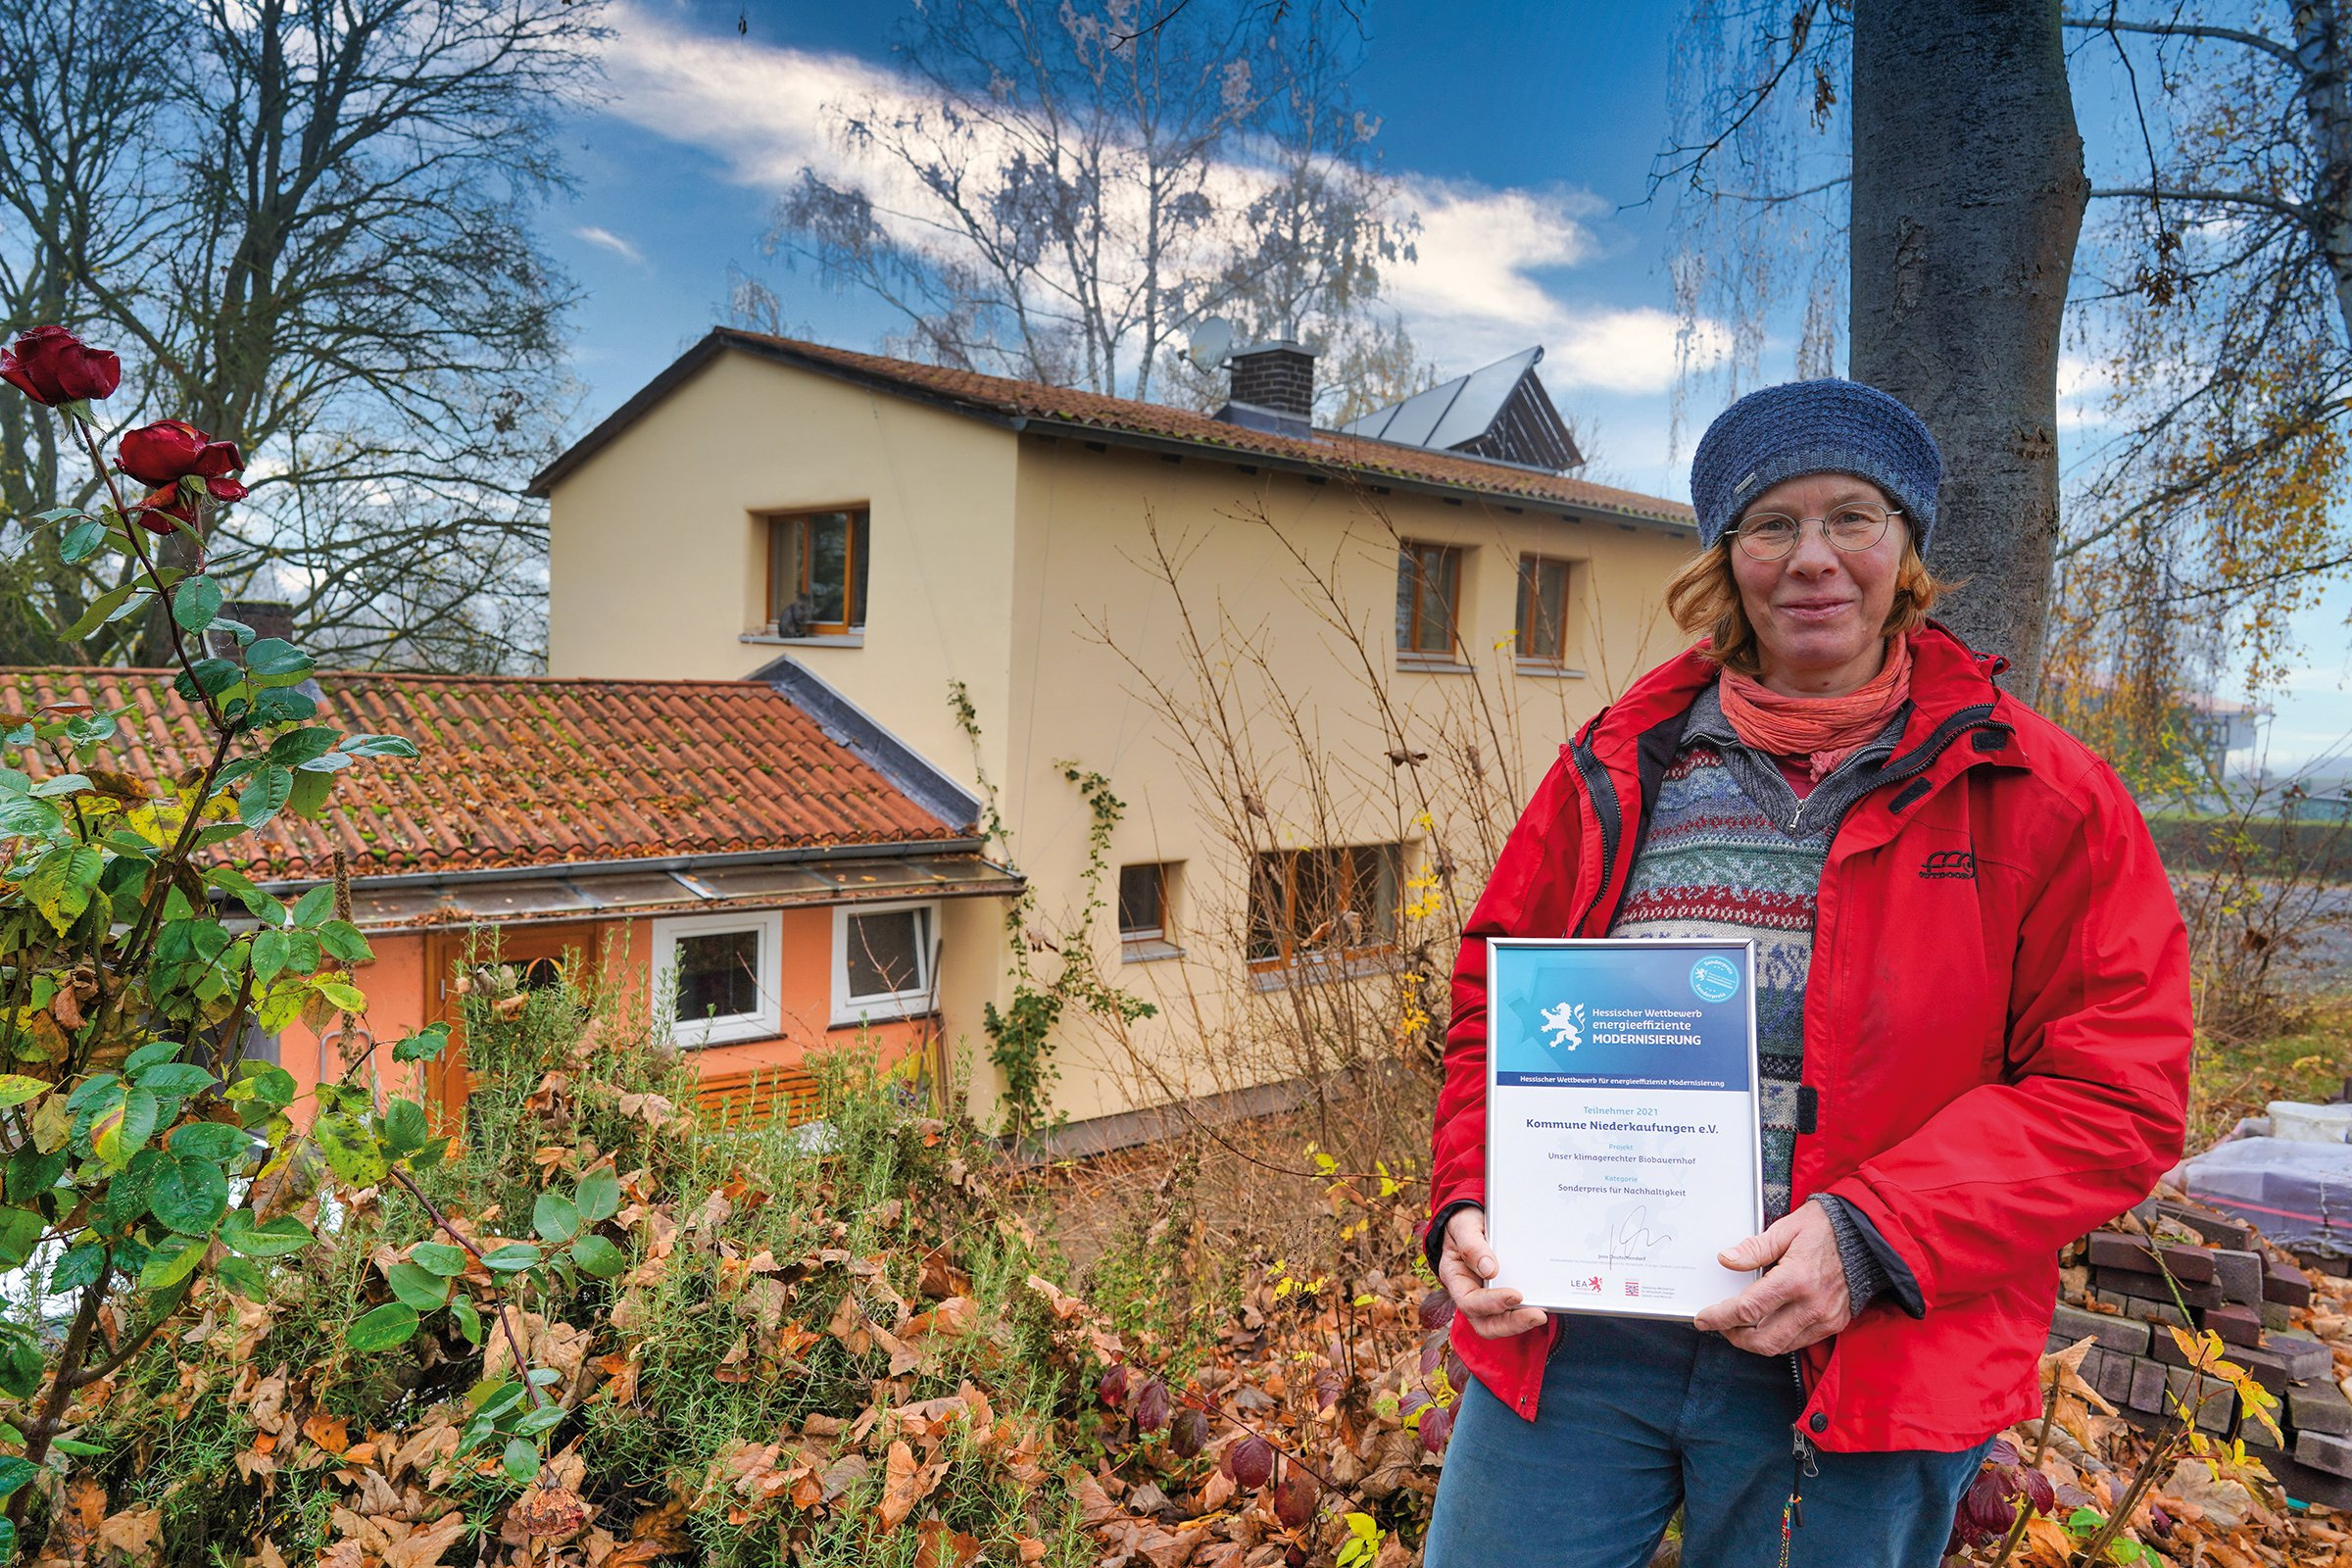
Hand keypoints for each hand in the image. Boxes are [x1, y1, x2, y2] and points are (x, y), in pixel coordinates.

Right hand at [1436, 1207, 1547, 1338]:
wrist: (1471, 1221)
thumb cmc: (1464, 1225)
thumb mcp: (1463, 1227)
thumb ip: (1472, 1246)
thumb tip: (1489, 1270)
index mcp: (1455, 1280)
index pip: (1469, 1303)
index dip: (1492, 1304)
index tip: (1516, 1296)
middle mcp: (1470, 1295)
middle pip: (1486, 1325)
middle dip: (1512, 1324)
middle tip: (1537, 1315)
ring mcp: (1487, 1298)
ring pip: (1500, 1323)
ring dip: (1521, 1322)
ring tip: (1542, 1314)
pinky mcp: (1502, 1296)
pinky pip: (1513, 1312)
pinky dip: (1527, 1311)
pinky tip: (1543, 1304)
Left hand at [1692, 1202, 1852, 1355]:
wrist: (1867, 1237)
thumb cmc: (1825, 1228)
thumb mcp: (1785, 1229)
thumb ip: (1753, 1249)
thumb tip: (1727, 1260)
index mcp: (1796, 1279)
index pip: (1748, 1310)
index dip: (1720, 1317)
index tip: (1704, 1319)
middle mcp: (1812, 1305)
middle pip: (1763, 1340)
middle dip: (1734, 1337)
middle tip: (1720, 1324)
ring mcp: (1825, 1318)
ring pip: (1781, 1346)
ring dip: (1755, 1341)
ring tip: (1739, 1325)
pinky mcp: (1834, 1323)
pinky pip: (1799, 1342)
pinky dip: (1778, 1338)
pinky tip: (1766, 1323)